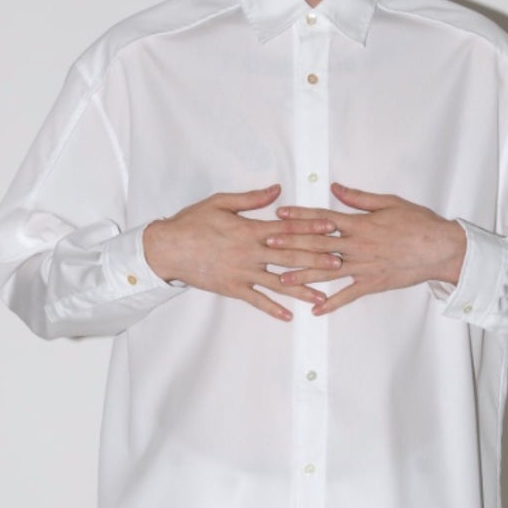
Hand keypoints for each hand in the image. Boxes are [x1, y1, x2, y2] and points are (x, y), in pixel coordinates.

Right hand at [143, 184, 346, 320]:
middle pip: (290, 256)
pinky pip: (256, 301)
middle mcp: (251, 252)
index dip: (311, 228)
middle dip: (316, 259)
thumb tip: (277, 191)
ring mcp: (242, 273)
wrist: (167, 248)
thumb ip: (251, 199)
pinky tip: (288, 317)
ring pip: (278, 282)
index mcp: (250, 229)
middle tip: (339, 263)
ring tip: (322, 296)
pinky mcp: (232, 288)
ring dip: (302, 289)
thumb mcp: (221, 202)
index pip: (288, 228)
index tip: (332, 228)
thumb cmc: (192, 223)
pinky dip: (272, 309)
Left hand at [259, 183, 466, 314]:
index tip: (279, 215)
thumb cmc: (418, 223)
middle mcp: (357, 246)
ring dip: (303, 275)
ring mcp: (364, 267)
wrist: (440, 249)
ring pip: (327, 271)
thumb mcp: (389, 202)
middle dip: (291, 245)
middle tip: (268, 245)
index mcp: (360, 224)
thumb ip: (359, 198)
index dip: (300, 216)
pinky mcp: (373, 283)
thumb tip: (335, 189)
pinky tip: (315, 310)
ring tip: (281, 280)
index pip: (323, 219)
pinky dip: (332, 303)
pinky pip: (348, 295)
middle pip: (318, 244)